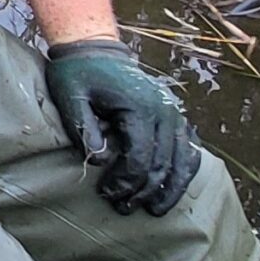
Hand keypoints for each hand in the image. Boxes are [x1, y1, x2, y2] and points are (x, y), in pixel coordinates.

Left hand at [45, 37, 201, 216]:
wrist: (96, 50)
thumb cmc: (78, 75)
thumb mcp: (70, 96)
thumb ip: (83, 127)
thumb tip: (101, 160)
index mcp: (140, 107)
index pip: (140, 156)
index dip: (125, 181)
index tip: (107, 194)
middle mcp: (166, 111)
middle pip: (162, 163)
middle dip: (142, 191)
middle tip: (122, 208)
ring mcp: (175, 113)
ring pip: (184, 160)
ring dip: (169, 189)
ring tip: (153, 210)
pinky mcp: (176, 116)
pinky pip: (189, 149)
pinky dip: (184, 172)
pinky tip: (172, 189)